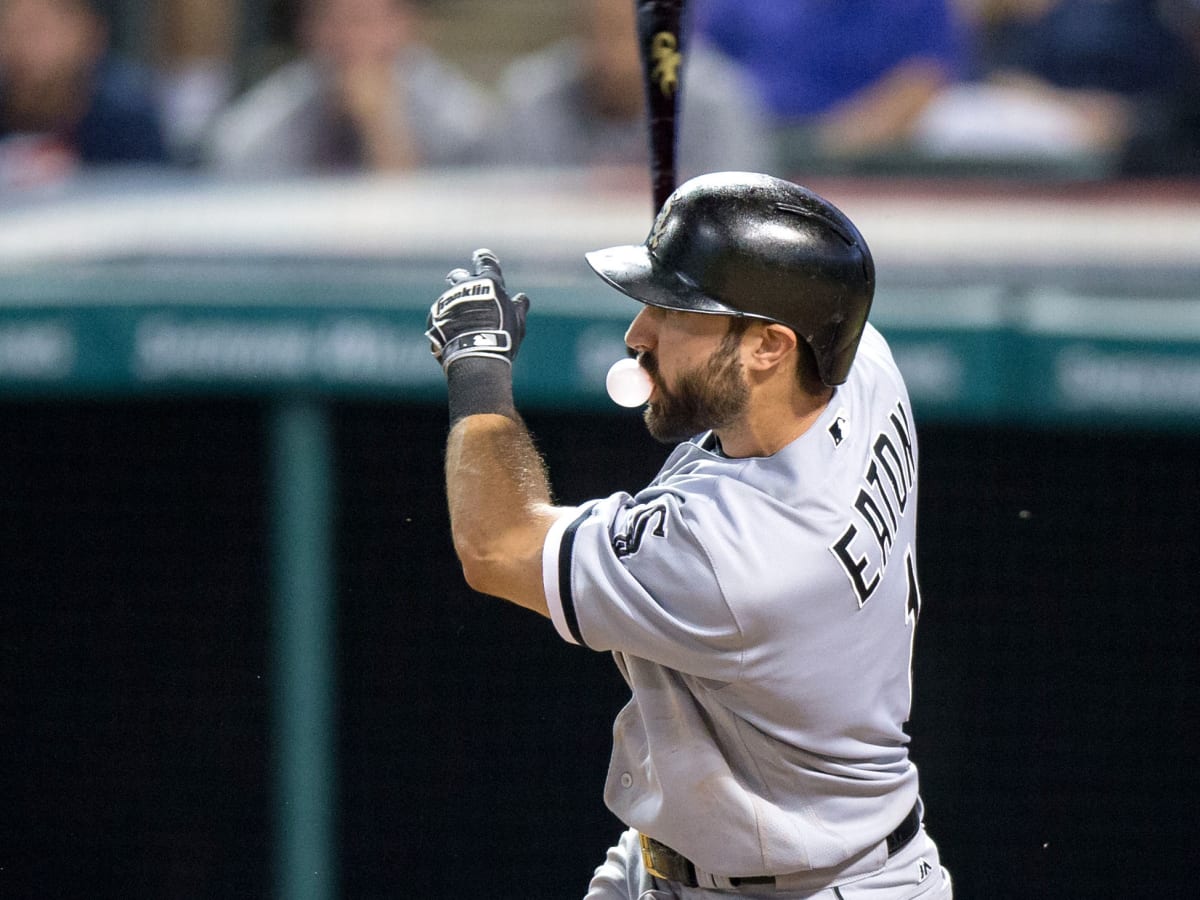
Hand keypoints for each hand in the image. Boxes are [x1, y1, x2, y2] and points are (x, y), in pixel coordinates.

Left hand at [426, 249, 529, 370]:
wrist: (474, 355)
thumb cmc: (502, 338)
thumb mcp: (517, 323)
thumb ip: (519, 308)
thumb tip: (521, 298)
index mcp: (489, 282)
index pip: (485, 261)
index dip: (484, 258)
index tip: (480, 256)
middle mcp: (466, 286)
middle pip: (460, 275)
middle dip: (462, 279)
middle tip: (464, 286)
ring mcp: (448, 299)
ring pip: (450, 297)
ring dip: (455, 305)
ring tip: (462, 324)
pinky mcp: (435, 315)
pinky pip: (440, 314)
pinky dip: (446, 320)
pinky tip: (452, 335)